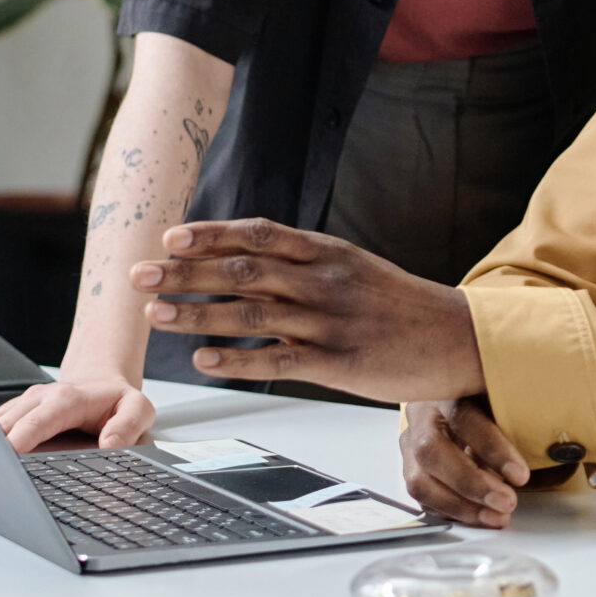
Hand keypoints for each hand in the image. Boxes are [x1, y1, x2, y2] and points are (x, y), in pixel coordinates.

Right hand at [0, 373, 155, 451]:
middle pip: (5, 425)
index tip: (5, 458)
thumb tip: (111, 444)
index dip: (18, 441)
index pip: (36, 421)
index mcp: (67, 399)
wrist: (102, 385)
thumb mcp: (138, 409)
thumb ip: (129, 426)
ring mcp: (24, 404)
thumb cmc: (117, 401)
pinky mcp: (14, 413)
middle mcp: (40, 398)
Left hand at [130, 218, 486, 400]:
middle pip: (243, 270)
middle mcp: (325, 281)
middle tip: (140, 274)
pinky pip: (277, 360)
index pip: (259, 234)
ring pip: (251, 313)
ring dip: (197, 312)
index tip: (170, 237)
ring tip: (155, 314)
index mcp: (328, 253)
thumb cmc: (399, 306)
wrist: (455, 337)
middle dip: (185, 272)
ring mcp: (330, 322)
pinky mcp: (337, 362)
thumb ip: (305, 265)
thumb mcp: (356, 268)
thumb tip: (248, 261)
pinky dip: (236, 360)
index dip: (211, 234)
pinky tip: (203, 360)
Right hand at [401, 398, 531, 527]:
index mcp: (447, 389)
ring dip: (462, 506)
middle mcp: (422, 415)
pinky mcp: (410, 468)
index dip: (493, 450)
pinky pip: (423, 497)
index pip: (465, 419)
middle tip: (506, 502)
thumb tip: (551, 448)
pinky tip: (481, 516)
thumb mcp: (501, 397)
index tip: (520, 476)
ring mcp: (410, 443)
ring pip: (420, 481)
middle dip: (471, 484)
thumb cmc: (486, 396)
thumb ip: (514, 416)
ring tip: (497, 516)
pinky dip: (453, 511)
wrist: (456, 397)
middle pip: (433, 452)